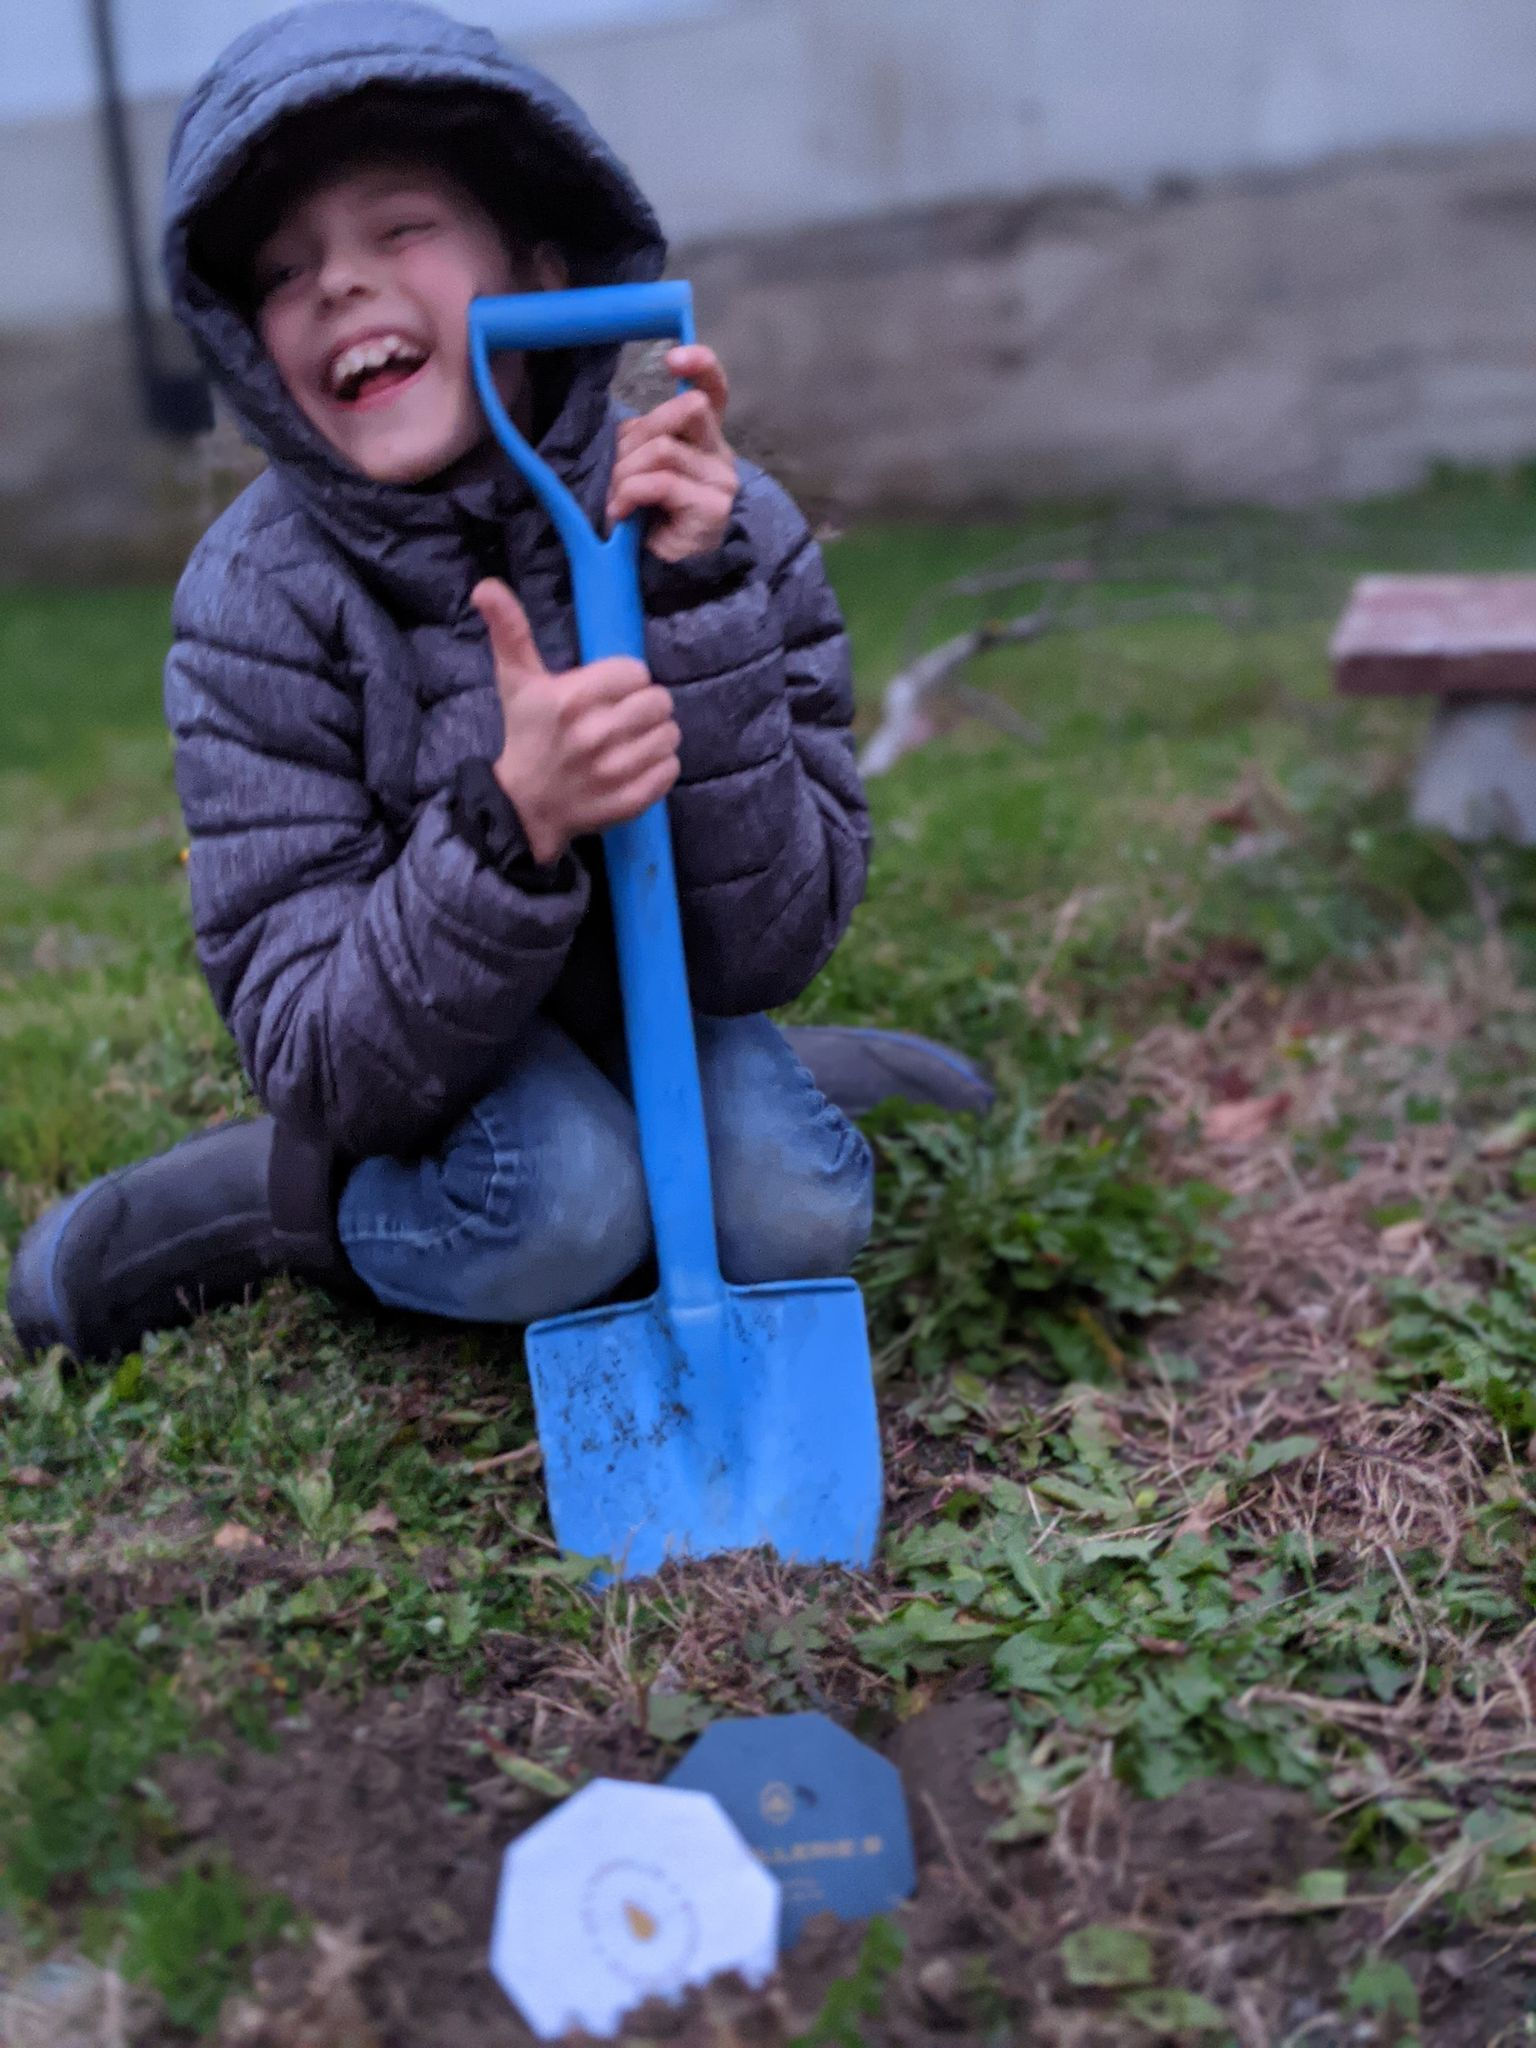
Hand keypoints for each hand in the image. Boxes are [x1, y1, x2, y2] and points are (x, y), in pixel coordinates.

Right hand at [472, 579, 680, 863]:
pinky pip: (671, 770)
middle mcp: (596, 735)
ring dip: (655, 736)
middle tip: (622, 716)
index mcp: (572, 699)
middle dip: (644, 706)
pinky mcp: (631, 800)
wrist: (524, 806)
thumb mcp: (515, 681)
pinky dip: (659, 767)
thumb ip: (509, 631)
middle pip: (659, 702)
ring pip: (670, 735)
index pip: (636, 672)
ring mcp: (616, 771)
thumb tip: (485, 586)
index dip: (625, 680)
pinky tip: (635, 766)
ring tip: (629, 741)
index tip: (606, 692)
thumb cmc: (526, 735)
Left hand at [607, 344, 736, 562]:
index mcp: (703, 439)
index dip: (700, 364)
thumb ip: (641, 440)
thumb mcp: (640, 470)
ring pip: (664, 447)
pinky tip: (621, 513)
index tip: (672, 359)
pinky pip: (660, 481)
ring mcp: (721, 482)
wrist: (666, 578)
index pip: (714, 389)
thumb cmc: (649, 522)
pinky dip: (630, 494)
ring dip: (626, 472)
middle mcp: (720, 455)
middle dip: (638, 435)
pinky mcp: (712, 508)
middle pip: (686, 408)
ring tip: (617, 501)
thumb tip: (624, 428)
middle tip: (619, 472)